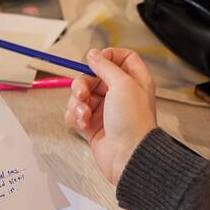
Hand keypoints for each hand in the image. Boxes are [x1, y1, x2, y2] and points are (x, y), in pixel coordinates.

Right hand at [65, 48, 157, 184]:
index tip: (96, 61)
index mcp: (134, 81)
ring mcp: (105, 110)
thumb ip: (106, 66)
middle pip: (94, 77)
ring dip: (77, 103)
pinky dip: (75, 117)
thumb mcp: (122, 84)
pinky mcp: (92, 125)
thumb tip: (93, 54)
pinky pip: (76, 113)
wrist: (128, 155)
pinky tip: (82, 124)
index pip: (122, 58)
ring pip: (81, 95)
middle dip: (83, 84)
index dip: (108, 56)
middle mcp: (120, 94)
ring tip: (84, 114)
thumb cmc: (132, 121)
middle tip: (83, 93)